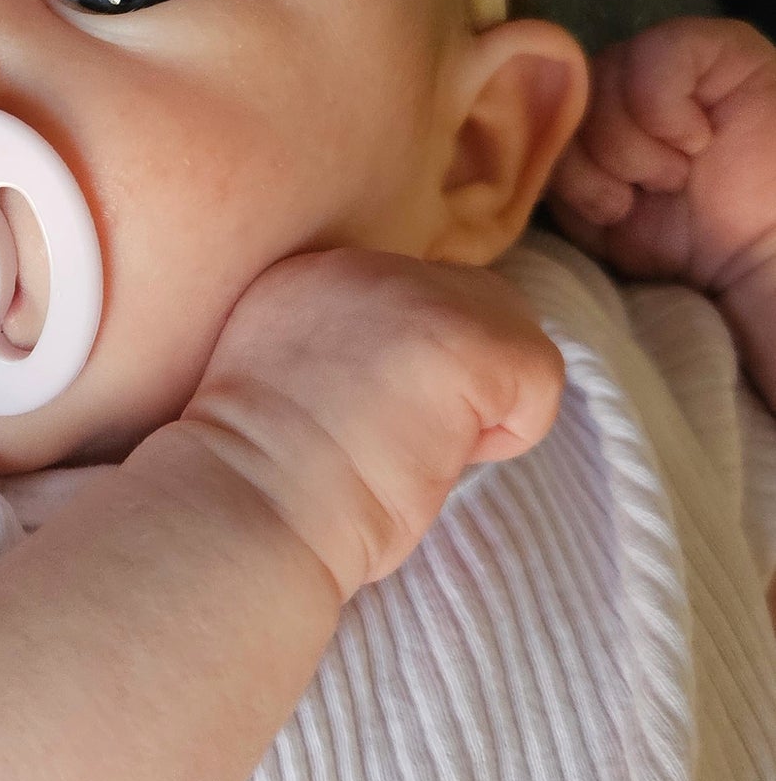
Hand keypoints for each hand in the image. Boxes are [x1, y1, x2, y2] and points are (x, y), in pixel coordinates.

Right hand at [173, 248, 564, 600]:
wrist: (241, 514)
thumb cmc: (264, 496)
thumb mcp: (285, 397)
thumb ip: (343, 360)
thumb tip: (425, 388)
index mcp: (305, 279)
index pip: (411, 303)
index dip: (411, 375)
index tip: (362, 431)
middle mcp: (356, 265)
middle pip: (470, 300)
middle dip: (458, 376)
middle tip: (396, 443)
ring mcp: (411, 293)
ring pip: (510, 329)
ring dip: (481, 401)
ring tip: (411, 450)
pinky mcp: (461, 336)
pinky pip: (539, 378)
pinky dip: (510, 434)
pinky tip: (434, 459)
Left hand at [547, 18, 775, 296]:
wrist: (764, 257)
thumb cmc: (688, 244)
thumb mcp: (600, 221)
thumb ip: (558, 175)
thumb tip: (518, 143)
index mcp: (591, 116)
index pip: (538, 112)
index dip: (563, 165)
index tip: (611, 212)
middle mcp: (624, 78)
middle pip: (566, 96)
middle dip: (597, 162)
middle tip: (646, 195)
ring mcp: (668, 57)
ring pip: (603, 77)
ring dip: (634, 146)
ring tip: (676, 176)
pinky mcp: (718, 44)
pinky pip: (655, 54)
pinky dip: (667, 111)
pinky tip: (698, 140)